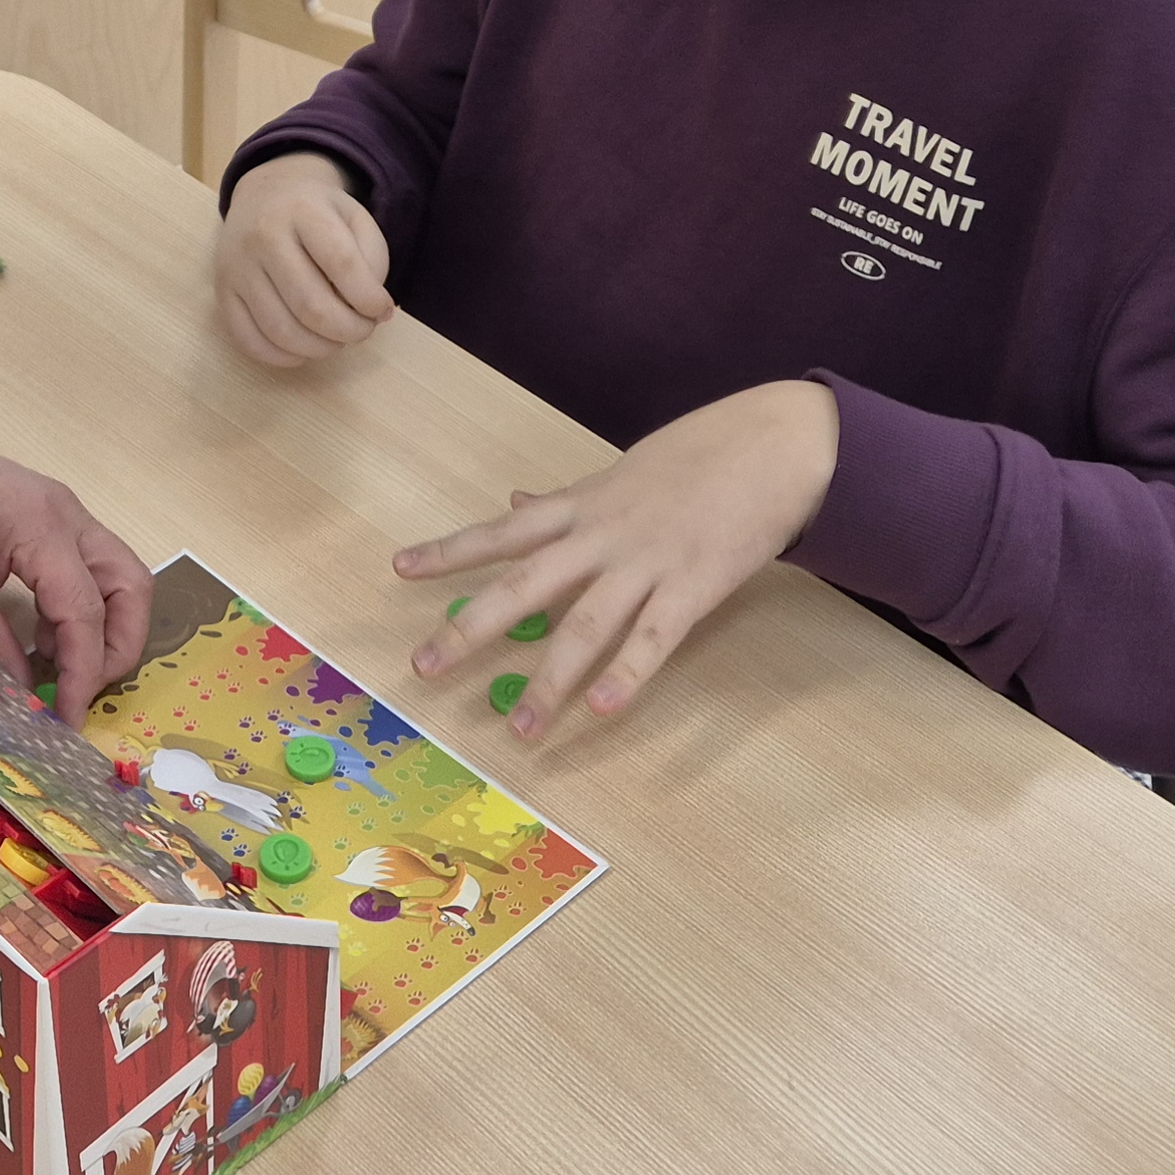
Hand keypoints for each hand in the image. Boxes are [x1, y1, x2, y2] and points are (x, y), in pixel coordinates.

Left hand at [0, 371, 152, 720]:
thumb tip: (23, 699)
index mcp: (43, 528)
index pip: (85, 611)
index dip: (84, 673)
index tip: (67, 721)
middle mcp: (72, 519)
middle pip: (132, 588)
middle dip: (118, 649)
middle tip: (80, 693)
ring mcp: (71, 519)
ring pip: (122, 580)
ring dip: (105, 631)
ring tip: (61, 671)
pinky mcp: (59, 526)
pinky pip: (93, 575)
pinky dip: (82, 615)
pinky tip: (44, 643)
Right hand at [215, 152, 393, 366]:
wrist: (264, 194)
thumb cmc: (318, 213)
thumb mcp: (356, 217)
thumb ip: (374, 258)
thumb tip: (374, 311)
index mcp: (303, 210)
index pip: (342, 264)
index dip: (369, 298)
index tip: (382, 310)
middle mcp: (263, 236)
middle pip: (311, 305)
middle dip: (348, 330)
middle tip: (362, 330)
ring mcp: (237, 266)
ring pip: (280, 329)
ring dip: (320, 348)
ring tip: (337, 340)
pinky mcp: (222, 291)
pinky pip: (248, 340)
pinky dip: (282, 356)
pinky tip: (304, 349)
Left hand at [395, 379, 839, 740]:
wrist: (775, 443)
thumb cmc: (699, 456)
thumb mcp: (622, 471)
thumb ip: (569, 499)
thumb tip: (517, 503)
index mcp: (584, 505)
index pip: (502, 531)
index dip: (450, 550)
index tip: (400, 568)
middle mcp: (602, 536)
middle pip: (524, 584)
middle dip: (471, 626)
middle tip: (424, 666)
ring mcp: (647, 563)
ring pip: (584, 626)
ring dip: (549, 681)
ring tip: (520, 730)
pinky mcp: (694, 588)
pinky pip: (653, 639)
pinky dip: (626, 675)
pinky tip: (601, 711)